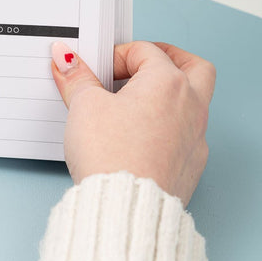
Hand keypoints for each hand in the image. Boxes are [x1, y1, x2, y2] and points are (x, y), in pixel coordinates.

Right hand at [51, 40, 215, 205]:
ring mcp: (195, 137)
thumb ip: (77, 77)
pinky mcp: (191, 165)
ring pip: (195, 102)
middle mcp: (190, 106)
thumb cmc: (111, 155)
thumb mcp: (84, 106)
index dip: (115, 56)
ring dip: (169, 94)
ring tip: (138, 101)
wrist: (125, 209)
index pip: (144, 51)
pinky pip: (187, 134)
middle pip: (193, 66)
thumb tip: (66, 58)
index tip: (96, 72)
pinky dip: (169, 125)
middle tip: (143, 63)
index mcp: (167, 82)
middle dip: (169, 58)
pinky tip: (143, 135)